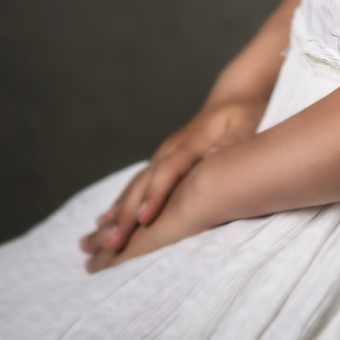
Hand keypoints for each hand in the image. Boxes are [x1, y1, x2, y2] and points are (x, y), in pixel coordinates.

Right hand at [79, 96, 261, 263]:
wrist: (232, 96)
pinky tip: (104, 223)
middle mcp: (171, 148)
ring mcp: (163, 154)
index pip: (171, 170)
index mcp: (192, 142)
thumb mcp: (244, 126)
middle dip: (127, 214)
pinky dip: (120, 204)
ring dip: (116, 213)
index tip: (145, 219)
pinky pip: (137, 185)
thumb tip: (217, 155)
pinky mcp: (162, 160)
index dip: (157, 194)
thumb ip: (232, 142)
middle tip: (111, 244)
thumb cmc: (242, 114)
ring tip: (95, 240)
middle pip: (144, 182)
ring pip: (134, 185)